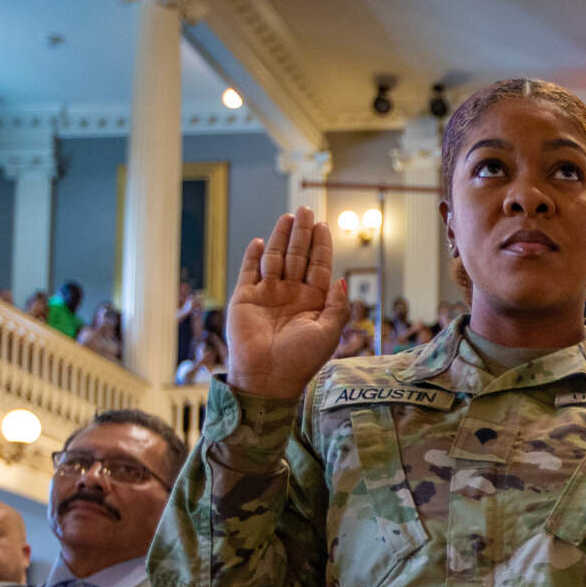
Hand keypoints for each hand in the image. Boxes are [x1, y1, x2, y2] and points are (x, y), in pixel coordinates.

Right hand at [226, 207, 351, 400]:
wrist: (268, 376)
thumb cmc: (301, 359)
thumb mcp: (328, 333)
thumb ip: (337, 307)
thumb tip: (340, 281)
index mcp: (312, 302)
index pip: (318, 267)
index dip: (322, 247)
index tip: (325, 225)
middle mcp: (290, 295)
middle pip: (298, 257)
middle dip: (302, 234)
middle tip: (306, 210)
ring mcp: (267, 295)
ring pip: (275, 258)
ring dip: (281, 238)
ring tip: (288, 217)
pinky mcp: (245, 298)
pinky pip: (249, 272)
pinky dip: (253, 256)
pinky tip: (259, 240)